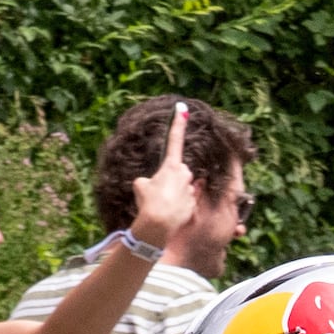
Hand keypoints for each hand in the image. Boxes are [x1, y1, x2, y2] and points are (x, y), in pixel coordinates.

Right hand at [116, 106, 204, 257]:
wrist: (158, 224)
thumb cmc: (148, 202)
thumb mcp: (140, 186)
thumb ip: (148, 181)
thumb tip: (153, 186)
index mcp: (171, 165)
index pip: (174, 140)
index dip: (178, 124)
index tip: (183, 109)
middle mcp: (184, 174)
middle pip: (177, 173)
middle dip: (168, 181)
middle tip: (157, 193)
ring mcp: (190, 190)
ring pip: (180, 189)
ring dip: (172, 196)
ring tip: (160, 205)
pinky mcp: (193, 205)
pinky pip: (183, 203)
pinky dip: (176, 208)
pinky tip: (168, 214)